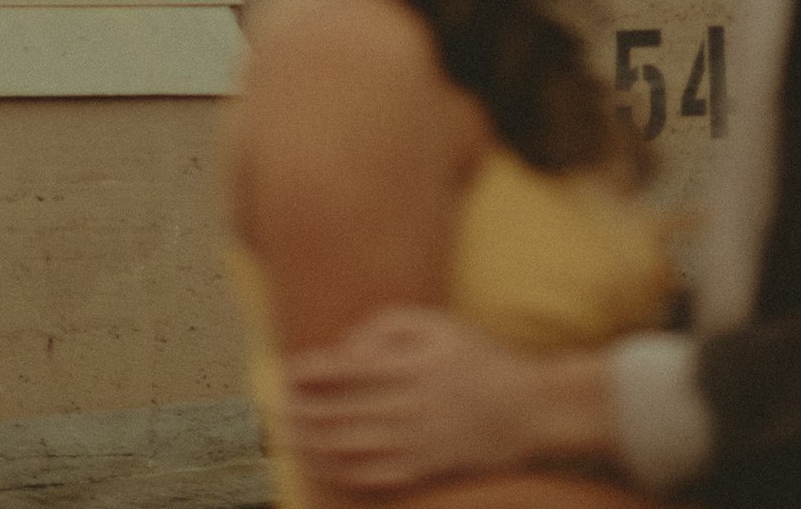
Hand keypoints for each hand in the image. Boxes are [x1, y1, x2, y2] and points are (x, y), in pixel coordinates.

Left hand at [284, 306, 549, 491]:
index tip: (288, 370)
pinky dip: (336, 471)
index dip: (309, 372)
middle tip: (275, 405)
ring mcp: (412, 444)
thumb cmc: (477, 359)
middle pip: (336, 413)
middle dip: (298, 409)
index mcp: (409, 366)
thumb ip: (388, 325)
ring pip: (344, 448)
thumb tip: (347, 348)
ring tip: (286, 434)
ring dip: (308, 442)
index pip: (343, 370)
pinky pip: (367, 477)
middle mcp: (406, 407)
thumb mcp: (438, 323)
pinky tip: (318, 462)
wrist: (525, 409)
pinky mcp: (419, 470)